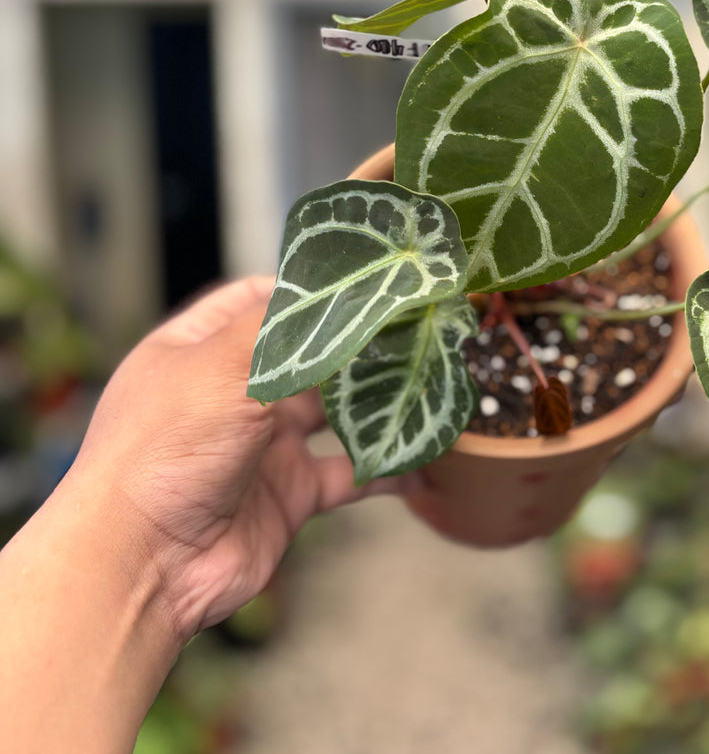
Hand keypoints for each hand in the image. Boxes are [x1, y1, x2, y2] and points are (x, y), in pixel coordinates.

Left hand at [71, 275, 413, 639]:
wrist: (143, 566)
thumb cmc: (163, 452)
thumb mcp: (219, 365)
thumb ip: (280, 326)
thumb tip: (335, 292)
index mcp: (200, 351)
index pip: (257, 302)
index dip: (305, 291)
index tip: (360, 282)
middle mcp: (232, 394)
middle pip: (307, 357)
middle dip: (355, 345)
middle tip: (411, 328)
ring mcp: (263, 446)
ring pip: (335, 413)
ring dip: (375, 402)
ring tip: (424, 381)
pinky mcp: (289, 494)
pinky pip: (349, 474)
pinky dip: (385, 467)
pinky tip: (421, 457)